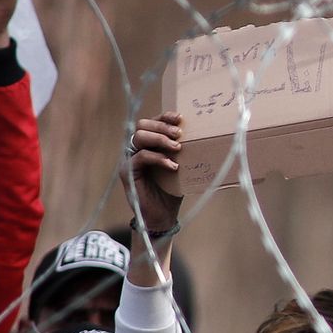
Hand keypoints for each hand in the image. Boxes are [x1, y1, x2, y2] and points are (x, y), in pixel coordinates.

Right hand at [122, 112, 183, 232]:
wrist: (163, 215)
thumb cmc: (173, 190)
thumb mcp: (181, 166)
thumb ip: (184, 151)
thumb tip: (205, 134)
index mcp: (149, 144)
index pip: (152, 122)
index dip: (164, 116)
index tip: (180, 118)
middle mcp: (136, 148)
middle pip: (143, 125)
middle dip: (162, 126)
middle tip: (179, 134)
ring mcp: (130, 159)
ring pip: (140, 137)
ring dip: (160, 139)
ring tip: (178, 148)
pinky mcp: (128, 172)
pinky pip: (140, 157)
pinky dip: (158, 158)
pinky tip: (173, 166)